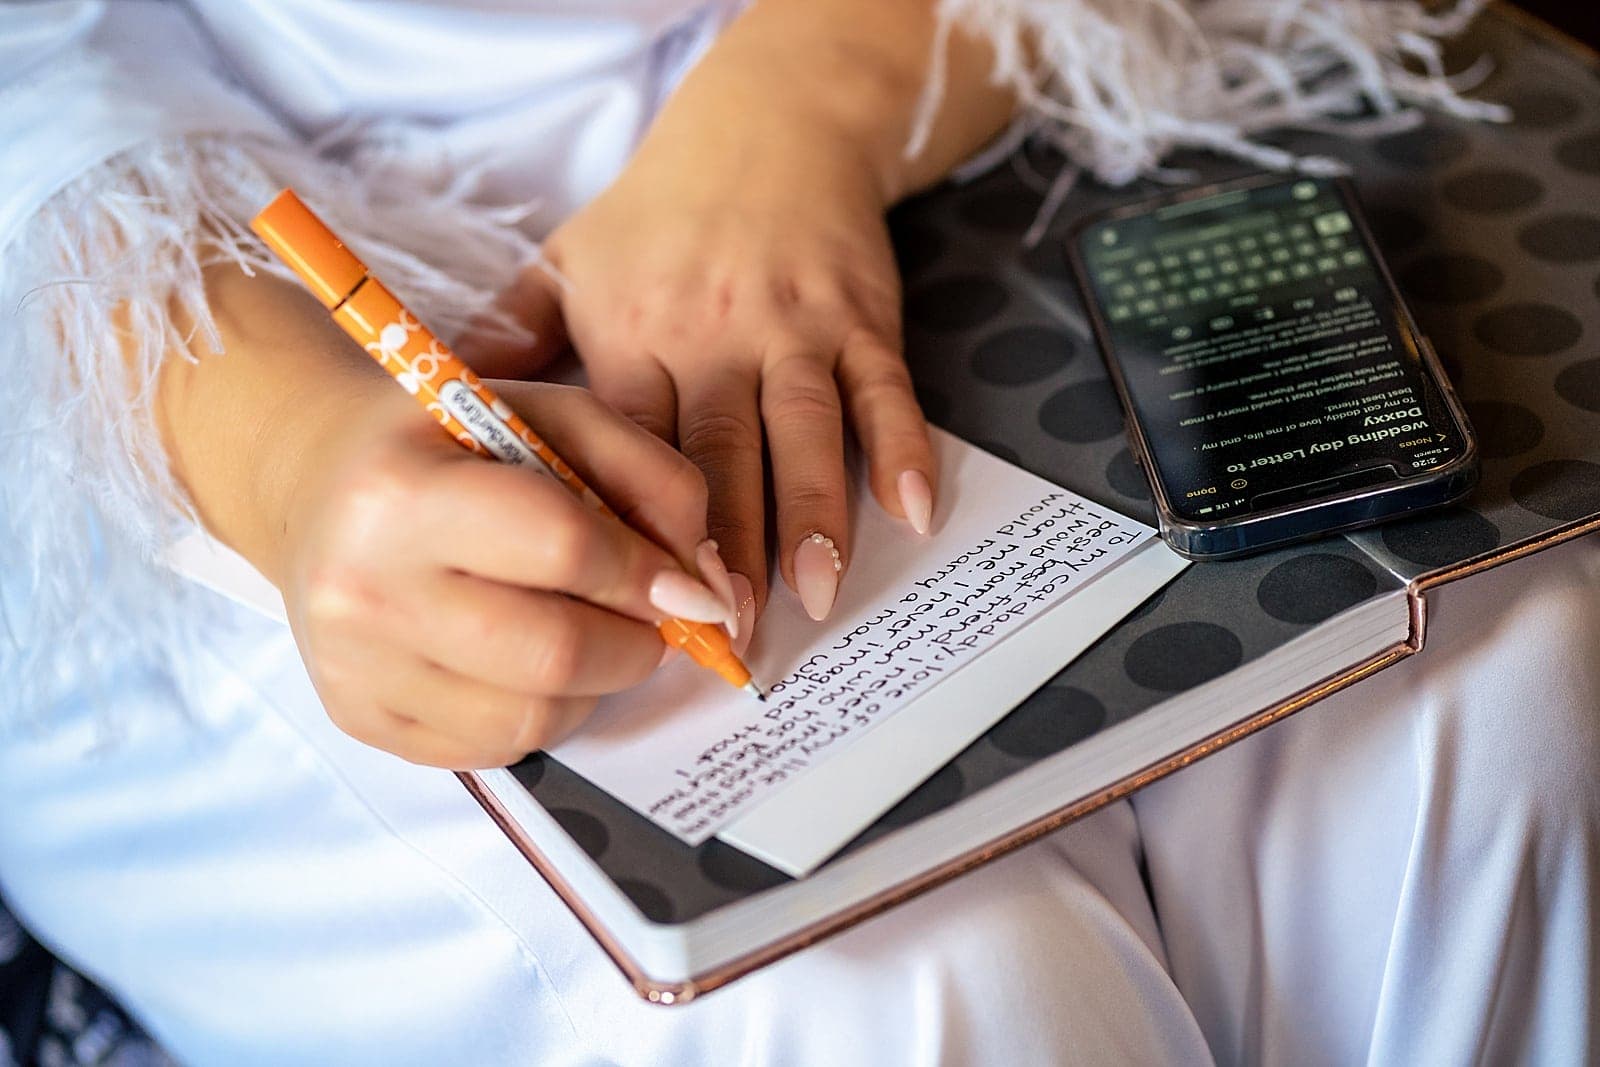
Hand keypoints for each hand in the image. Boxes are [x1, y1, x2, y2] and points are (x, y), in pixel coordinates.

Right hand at [276, 379, 740, 769]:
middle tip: (653, 621)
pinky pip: (495, 748)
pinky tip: (534, 664)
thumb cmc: (450, 444)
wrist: (317, 485)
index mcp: (403, 492)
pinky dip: (545, 713)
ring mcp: (355, 666)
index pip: (562, 548)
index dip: (647, 571)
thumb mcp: (551, 416)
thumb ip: (647, 477)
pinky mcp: (361, 719)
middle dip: (636, 643)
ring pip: (534, 716)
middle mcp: (364, 589)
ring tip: (590, 632)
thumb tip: (705, 587)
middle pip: (554, 652)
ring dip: (596, 684)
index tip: (689, 586)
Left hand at [460, 112, 936, 625]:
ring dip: (815, 515)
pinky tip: (913, 513)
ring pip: (807, 431)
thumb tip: (438, 418)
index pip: (636, 444)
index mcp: (637, 334)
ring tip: (815, 595)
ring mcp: (797, 328)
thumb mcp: (566, 261)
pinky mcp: (862, 319)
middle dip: (729, 547)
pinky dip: (905, 452)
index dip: (642, 524)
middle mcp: (718, 335)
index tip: (643, 600)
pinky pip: (888, 393)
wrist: (769, 125)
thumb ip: (511, 342)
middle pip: (724, 454)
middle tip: (731, 630)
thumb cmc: (659, 211)